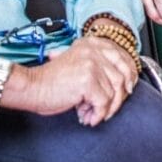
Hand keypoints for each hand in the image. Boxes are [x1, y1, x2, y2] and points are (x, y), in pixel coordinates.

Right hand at [16, 37, 137, 126]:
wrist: (32, 87)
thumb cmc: (52, 80)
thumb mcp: (78, 64)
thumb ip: (99, 66)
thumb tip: (125, 82)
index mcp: (93, 44)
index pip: (123, 58)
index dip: (129, 76)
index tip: (128, 89)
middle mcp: (94, 51)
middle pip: (122, 76)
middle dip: (119, 97)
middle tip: (109, 109)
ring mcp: (92, 64)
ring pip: (114, 92)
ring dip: (105, 109)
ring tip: (91, 114)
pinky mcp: (88, 80)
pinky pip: (103, 102)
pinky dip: (97, 114)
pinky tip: (87, 117)